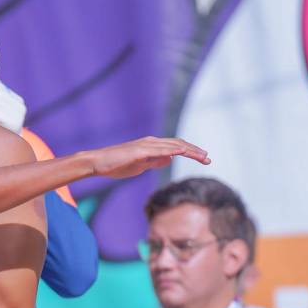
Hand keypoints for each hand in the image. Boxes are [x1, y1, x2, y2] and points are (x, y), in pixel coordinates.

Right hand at [88, 136, 209, 178]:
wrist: (98, 163)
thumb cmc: (116, 165)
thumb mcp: (140, 165)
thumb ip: (154, 161)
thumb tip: (170, 159)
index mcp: (151, 146)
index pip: (176, 147)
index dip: (191, 152)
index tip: (204, 160)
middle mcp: (151, 142)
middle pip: (178, 144)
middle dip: (195, 151)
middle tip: (209, 159)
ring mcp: (145, 145)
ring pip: (173, 145)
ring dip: (190, 151)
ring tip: (203, 157)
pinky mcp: (139, 150)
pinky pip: (160, 149)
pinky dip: (173, 149)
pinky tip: (183, 152)